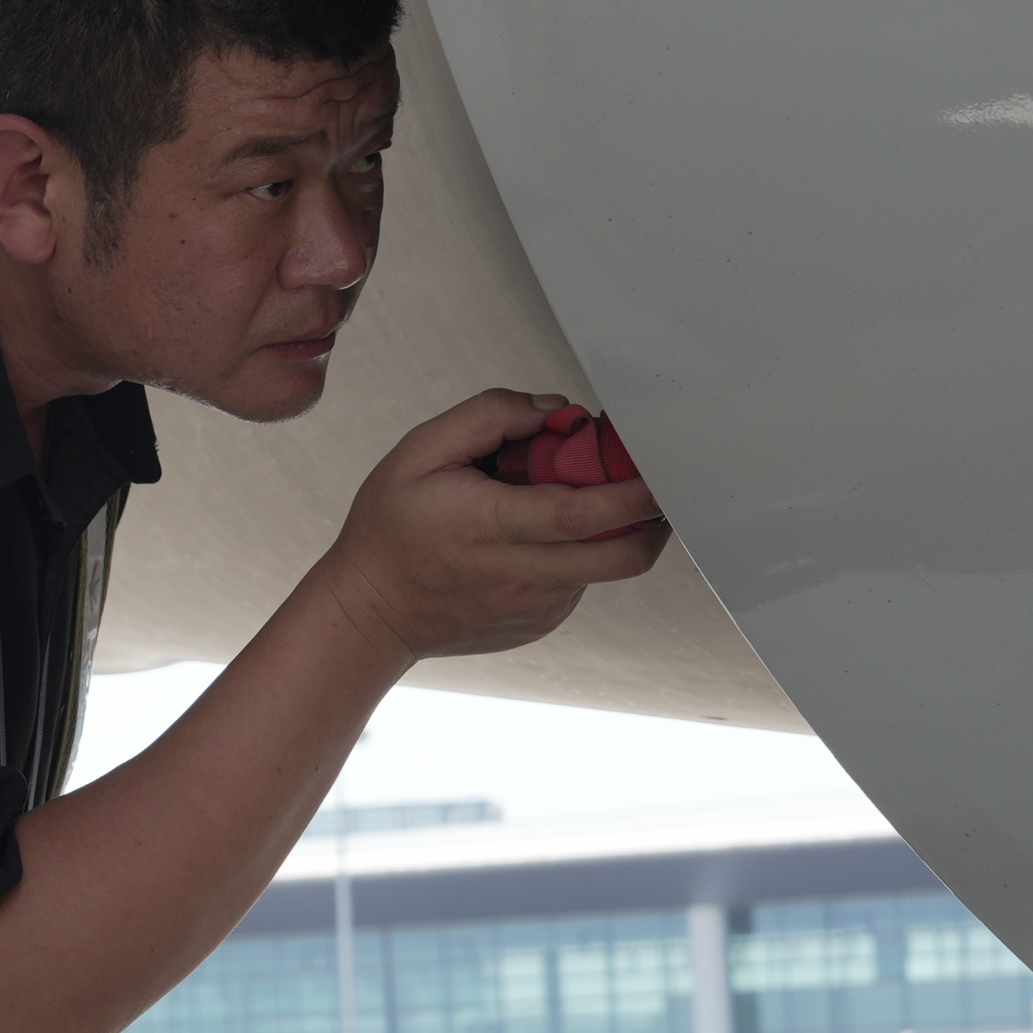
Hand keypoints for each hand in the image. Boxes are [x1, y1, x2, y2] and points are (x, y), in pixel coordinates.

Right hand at [316, 388, 670, 667]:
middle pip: (624, 554)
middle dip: (656, 516)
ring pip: (606, 565)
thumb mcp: (419, 452)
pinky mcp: (542, 623)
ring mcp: (537, 607)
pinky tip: (537, 538)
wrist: (371, 612)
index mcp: (491, 526)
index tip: (661, 469)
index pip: (582, 513)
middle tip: (652, 480)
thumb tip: (555, 410)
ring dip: (607, 530)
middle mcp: (522, 575)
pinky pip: (582, 582)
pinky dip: (578, 553)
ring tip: (562, 501)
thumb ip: (489, 416)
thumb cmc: (390, 531)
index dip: (633, 492)